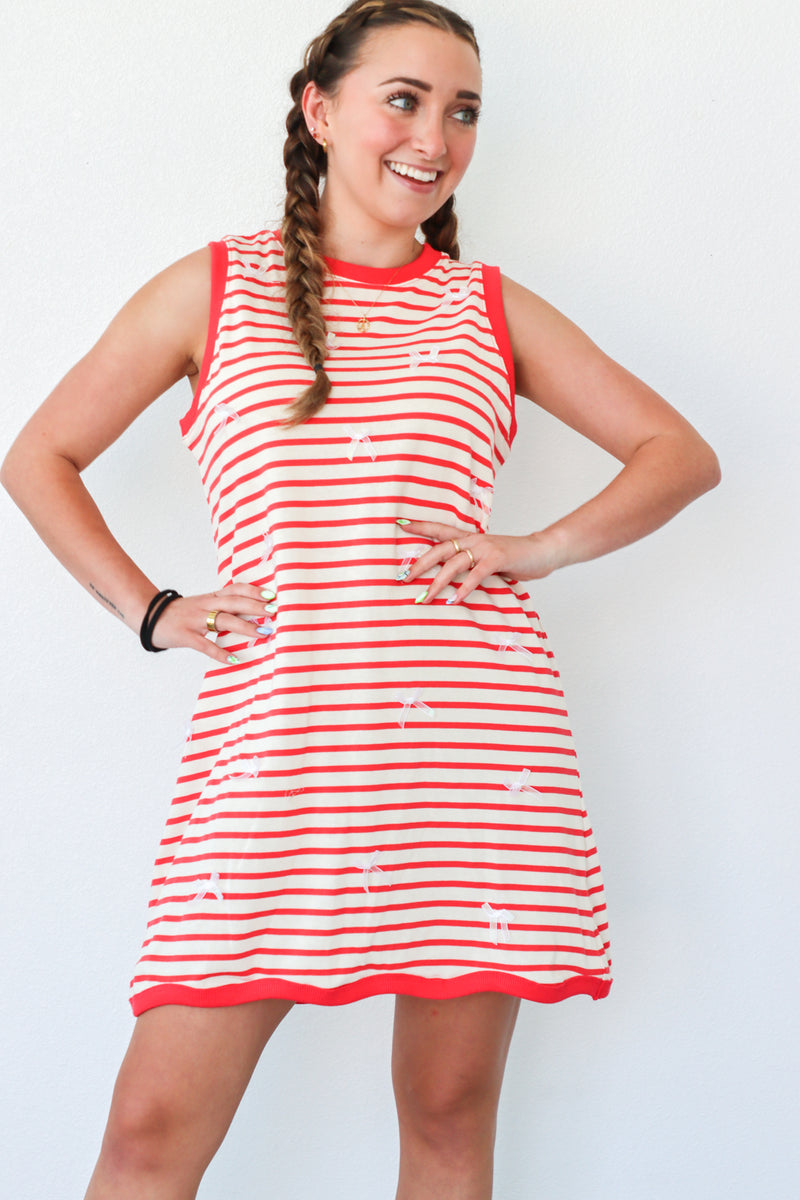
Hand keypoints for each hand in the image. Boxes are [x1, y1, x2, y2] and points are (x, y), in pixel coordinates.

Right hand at [148, 581, 274, 663]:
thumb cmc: (180, 613)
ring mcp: (195, 620)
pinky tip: (234, 659)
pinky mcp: (185, 636)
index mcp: (210, 598)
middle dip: (256, 606)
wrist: (148, 615)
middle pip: (234, 602)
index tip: (271, 595)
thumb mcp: (202, 605)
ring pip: (223, 620)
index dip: (253, 591)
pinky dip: (220, 652)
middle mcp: (205, 606)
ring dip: (245, 626)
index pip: (235, 589)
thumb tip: (248, 611)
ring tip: (263, 632)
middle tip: (275, 611)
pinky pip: (205, 645)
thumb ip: (221, 607)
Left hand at [396, 520, 559, 604]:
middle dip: (420, 564)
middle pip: (440, 549)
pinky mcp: (497, 559)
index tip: (401, 524)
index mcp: (470, 538)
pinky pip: (475, 574)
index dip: (421, 526)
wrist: (542, 551)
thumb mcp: (489, 559)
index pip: (441, 529)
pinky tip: (455, 600)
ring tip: (426, 597)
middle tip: (404, 578)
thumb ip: (471, 566)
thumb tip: (452, 582)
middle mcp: (474, 540)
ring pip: (454, 564)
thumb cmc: (514, 558)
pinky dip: (464, 588)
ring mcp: (485, 548)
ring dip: (438, 582)